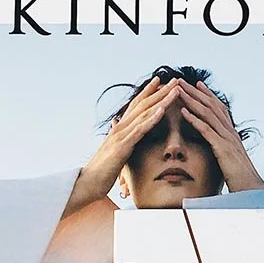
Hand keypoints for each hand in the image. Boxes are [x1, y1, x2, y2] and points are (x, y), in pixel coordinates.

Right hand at [63, 77, 179, 216]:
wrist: (88, 183)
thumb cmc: (102, 170)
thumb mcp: (113, 150)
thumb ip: (117, 136)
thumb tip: (116, 124)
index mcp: (120, 128)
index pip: (136, 105)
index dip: (149, 92)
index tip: (161, 80)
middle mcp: (120, 127)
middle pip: (143, 104)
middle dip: (161, 90)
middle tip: (176, 79)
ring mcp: (121, 135)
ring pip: (145, 113)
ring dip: (162, 100)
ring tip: (175, 90)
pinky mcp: (122, 146)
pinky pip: (140, 130)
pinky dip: (152, 118)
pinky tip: (162, 110)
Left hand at [179, 80, 263, 193]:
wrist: (252, 190)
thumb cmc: (241, 180)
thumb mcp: (231, 161)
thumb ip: (224, 152)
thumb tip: (218, 149)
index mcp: (232, 134)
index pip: (219, 109)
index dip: (207, 95)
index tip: (196, 84)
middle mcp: (230, 133)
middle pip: (211, 106)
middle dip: (195, 92)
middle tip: (181, 80)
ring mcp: (227, 139)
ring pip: (208, 114)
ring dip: (192, 100)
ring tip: (178, 90)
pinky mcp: (223, 149)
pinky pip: (206, 130)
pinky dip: (194, 119)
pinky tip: (183, 112)